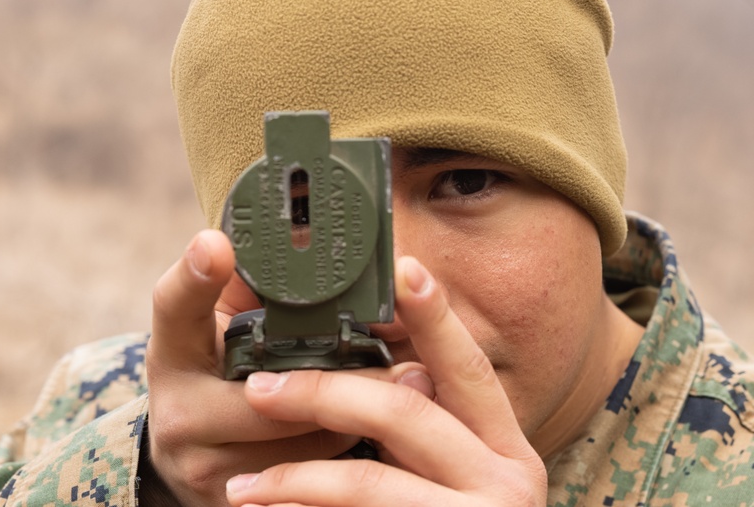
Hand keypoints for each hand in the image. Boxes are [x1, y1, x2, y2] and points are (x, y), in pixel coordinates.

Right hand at [144, 230, 433, 505]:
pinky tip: (378, 442)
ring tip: (403, 402)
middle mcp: (176, 408)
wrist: (196, 458)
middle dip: (344, 383)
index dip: (195, 275)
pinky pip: (307, 485)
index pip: (175, 305)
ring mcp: (198, 466)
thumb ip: (268, 295)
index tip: (217, 244)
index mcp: (176, 348)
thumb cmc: (229, 375)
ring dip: (354, 423)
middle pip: (268, 394)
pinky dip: (348, 458)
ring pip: (299, 446)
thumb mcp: (234, 332)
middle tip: (411, 367)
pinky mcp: (226, 506)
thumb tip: (344, 251)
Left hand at [225, 256, 548, 506]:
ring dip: (296, 476)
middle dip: (324, 393)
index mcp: (509, 450)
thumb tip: (403, 369)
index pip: (471, 369)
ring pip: (369, 483)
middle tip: (260, 388)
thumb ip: (434, 432)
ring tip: (243, 486)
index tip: (404, 267)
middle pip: (406, 415)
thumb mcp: (463, 479)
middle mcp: (508, 484)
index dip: (437, 318)